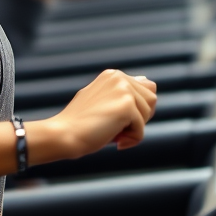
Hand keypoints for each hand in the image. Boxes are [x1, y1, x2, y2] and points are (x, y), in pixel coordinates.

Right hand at [41, 69, 157, 159]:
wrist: (64, 134)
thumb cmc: (81, 124)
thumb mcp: (102, 101)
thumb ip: (123, 92)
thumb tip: (148, 82)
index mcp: (113, 75)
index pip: (146, 89)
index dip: (136, 109)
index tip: (114, 118)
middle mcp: (119, 77)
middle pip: (152, 100)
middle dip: (139, 117)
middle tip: (113, 125)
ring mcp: (123, 89)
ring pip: (148, 114)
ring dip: (133, 129)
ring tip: (111, 131)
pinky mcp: (126, 105)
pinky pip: (141, 130)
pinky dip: (130, 140)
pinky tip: (113, 140)